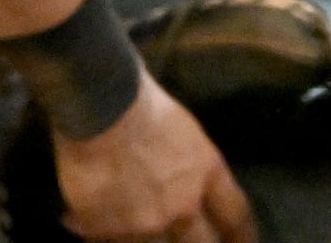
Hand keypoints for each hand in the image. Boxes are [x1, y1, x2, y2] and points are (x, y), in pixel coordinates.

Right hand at [50, 78, 253, 242]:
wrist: (101, 106)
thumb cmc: (141, 101)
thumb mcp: (185, 132)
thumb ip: (191, 167)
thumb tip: (187, 185)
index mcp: (207, 173)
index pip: (236, 216)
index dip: (241, 238)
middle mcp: (183, 205)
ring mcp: (146, 222)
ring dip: (145, 240)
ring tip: (134, 229)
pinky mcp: (107, 230)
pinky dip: (102, 235)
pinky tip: (89, 225)